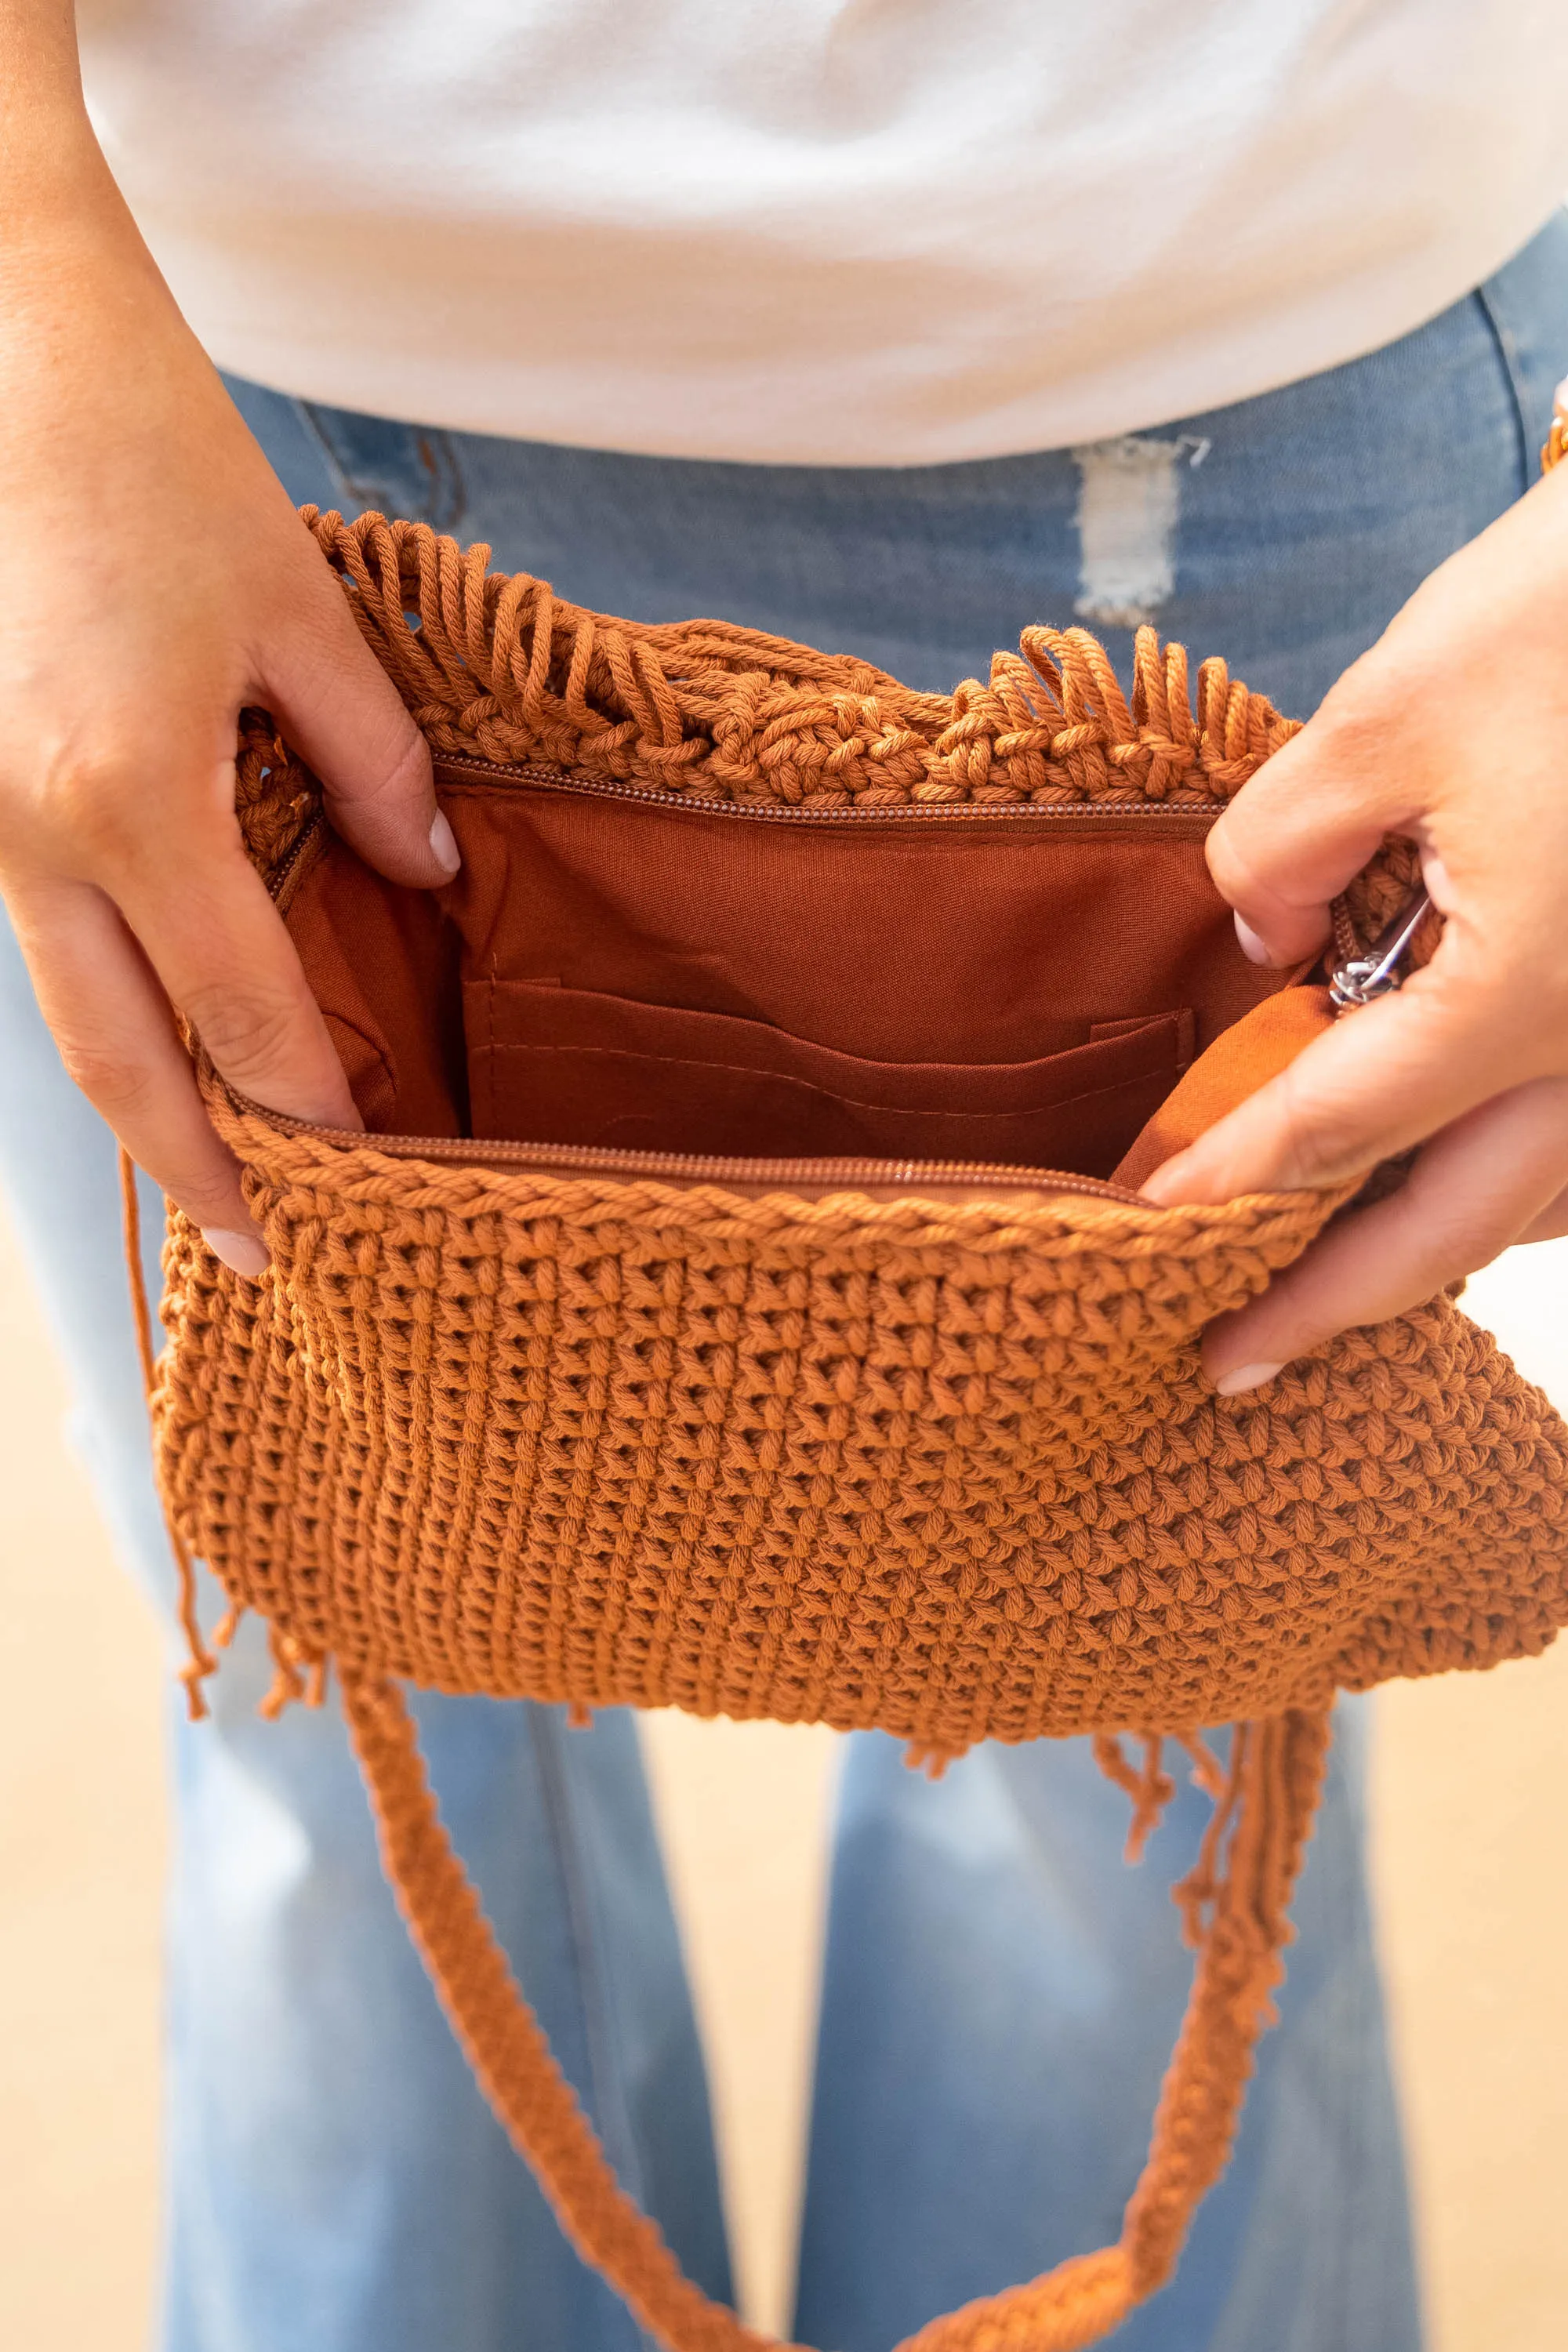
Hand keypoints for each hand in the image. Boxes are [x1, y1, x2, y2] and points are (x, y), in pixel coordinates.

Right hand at [0, 16, 454, 1273]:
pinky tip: (165, 1053)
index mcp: (125, 798)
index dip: (315, 1110)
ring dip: (144, 1110)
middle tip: (265, 1262)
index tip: (377, 1172)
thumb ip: (376, 769)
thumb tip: (430, 882)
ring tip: (226, 1182)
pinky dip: (107, 1019)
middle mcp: (28, 837)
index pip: (242, 1014)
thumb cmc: (150, 463)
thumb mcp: (298, 617)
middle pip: (118, 1065)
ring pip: (65, 1018)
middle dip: (199, 1173)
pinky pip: (41, 948)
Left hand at [1141, 446, 1567, 1391]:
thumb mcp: (1393, 708)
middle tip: (1228, 1366)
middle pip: (1455, 1224)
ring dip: (1433, 1250)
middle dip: (1336, 1303)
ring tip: (1326, 1282)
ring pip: (1540, 1196)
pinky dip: (1511, 1180)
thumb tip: (1256, 938)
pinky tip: (1452, 1164)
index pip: (1335, 1126)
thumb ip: (1285, 845)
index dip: (1226, 1180)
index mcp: (1523, 999)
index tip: (1138, 1226)